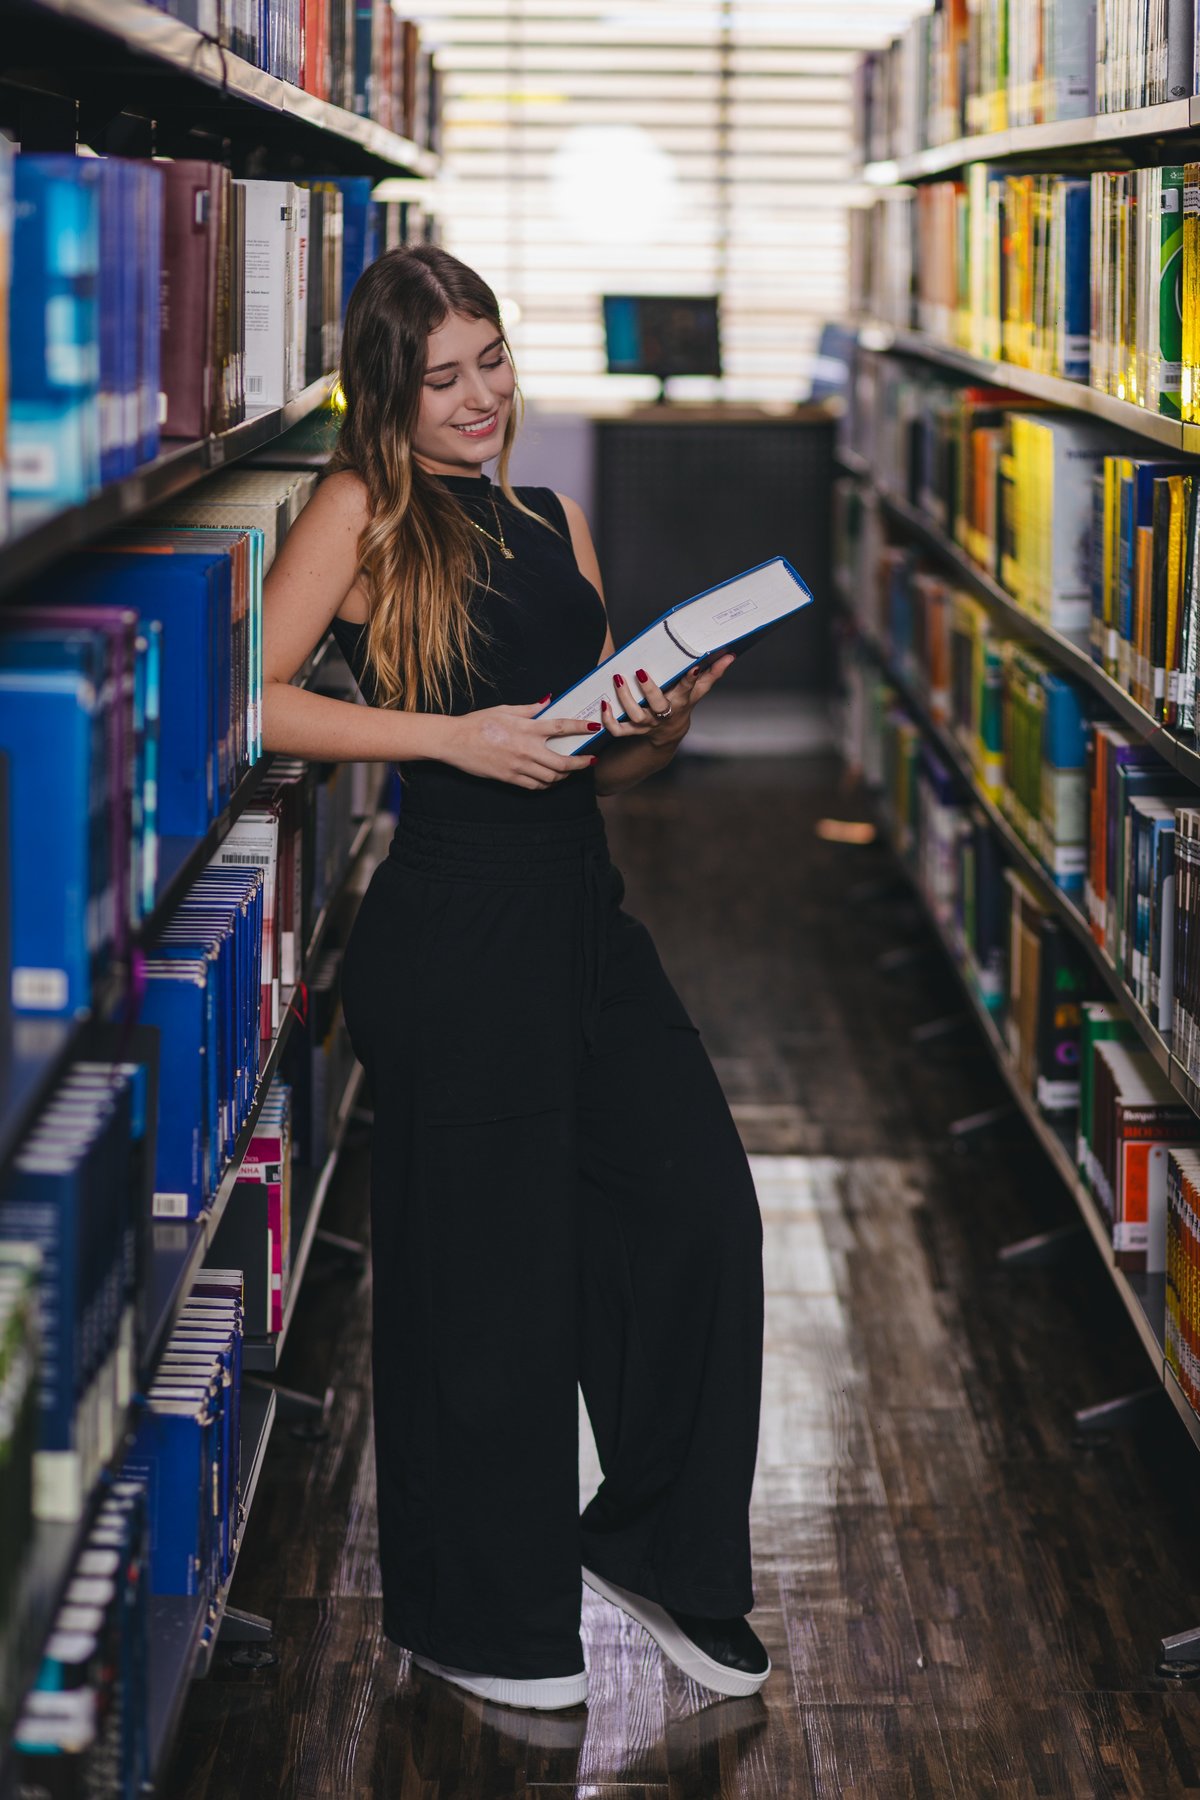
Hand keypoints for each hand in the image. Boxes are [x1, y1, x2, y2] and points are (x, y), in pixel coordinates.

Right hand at [441, 699, 599, 789]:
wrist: (454, 742)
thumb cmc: (477, 723)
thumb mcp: (504, 710)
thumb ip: (529, 709)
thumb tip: (547, 700)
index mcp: (527, 729)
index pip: (562, 727)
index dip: (581, 728)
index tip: (595, 728)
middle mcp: (526, 749)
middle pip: (563, 762)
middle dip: (581, 763)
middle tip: (590, 761)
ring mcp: (519, 767)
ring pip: (551, 778)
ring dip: (564, 776)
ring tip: (570, 771)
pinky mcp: (510, 778)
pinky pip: (535, 786)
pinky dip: (547, 784)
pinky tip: (550, 780)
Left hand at [598, 654, 736, 749]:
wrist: (669, 734)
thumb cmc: (683, 704)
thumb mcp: (698, 691)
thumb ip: (712, 673)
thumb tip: (730, 655)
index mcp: (681, 701)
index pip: (688, 689)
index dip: (690, 680)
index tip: (693, 667)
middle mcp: (664, 713)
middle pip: (658, 705)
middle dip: (650, 690)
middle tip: (641, 672)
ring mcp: (647, 723)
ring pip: (635, 716)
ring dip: (625, 699)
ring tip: (618, 679)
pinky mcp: (632, 730)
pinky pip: (619, 730)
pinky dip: (609, 720)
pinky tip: (604, 704)